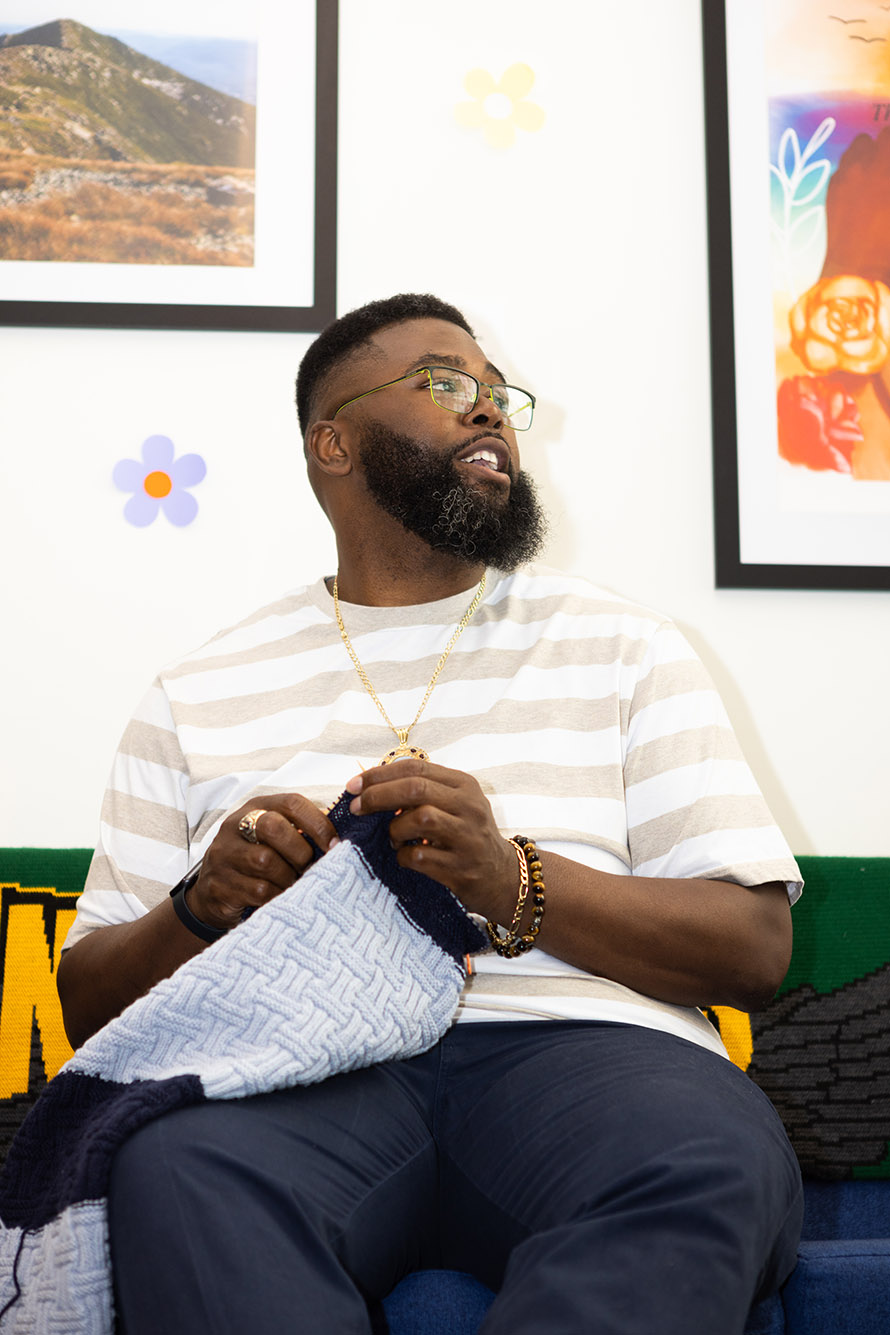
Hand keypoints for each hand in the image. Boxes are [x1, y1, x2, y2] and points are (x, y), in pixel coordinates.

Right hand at [189, 795, 338, 930]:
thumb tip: (340, 835)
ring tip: (294, 884)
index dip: (318, 823)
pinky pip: (258, 891)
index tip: (334, 846)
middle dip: (300, 851)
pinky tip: (280, 897)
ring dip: (289, 878)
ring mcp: (223, 855)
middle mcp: (235, 826)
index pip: (292, 803)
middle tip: (308, 868)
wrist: (212, 892)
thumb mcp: (274, 837)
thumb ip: (302, 831)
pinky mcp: (218, 884)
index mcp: (256, 808)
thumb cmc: (256, 859)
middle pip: (274, 828)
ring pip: (266, 862)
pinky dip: (277, 896)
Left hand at [345, 759, 516, 923]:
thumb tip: (372, 786)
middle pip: (415, 789)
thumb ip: (423, 792)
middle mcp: (469, 807)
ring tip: (392, 839)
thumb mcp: (456, 805)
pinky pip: (419, 856)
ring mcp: (467, 838)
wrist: (503, 878)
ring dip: (395, 829)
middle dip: (378, 796)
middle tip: (356, 808)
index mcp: (464, 785)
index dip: (379, 774)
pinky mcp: (461, 869)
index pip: (415, 769)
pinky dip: (403, 856)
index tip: (354, 785)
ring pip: (419, 818)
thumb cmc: (468, 837)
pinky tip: (405, 857)